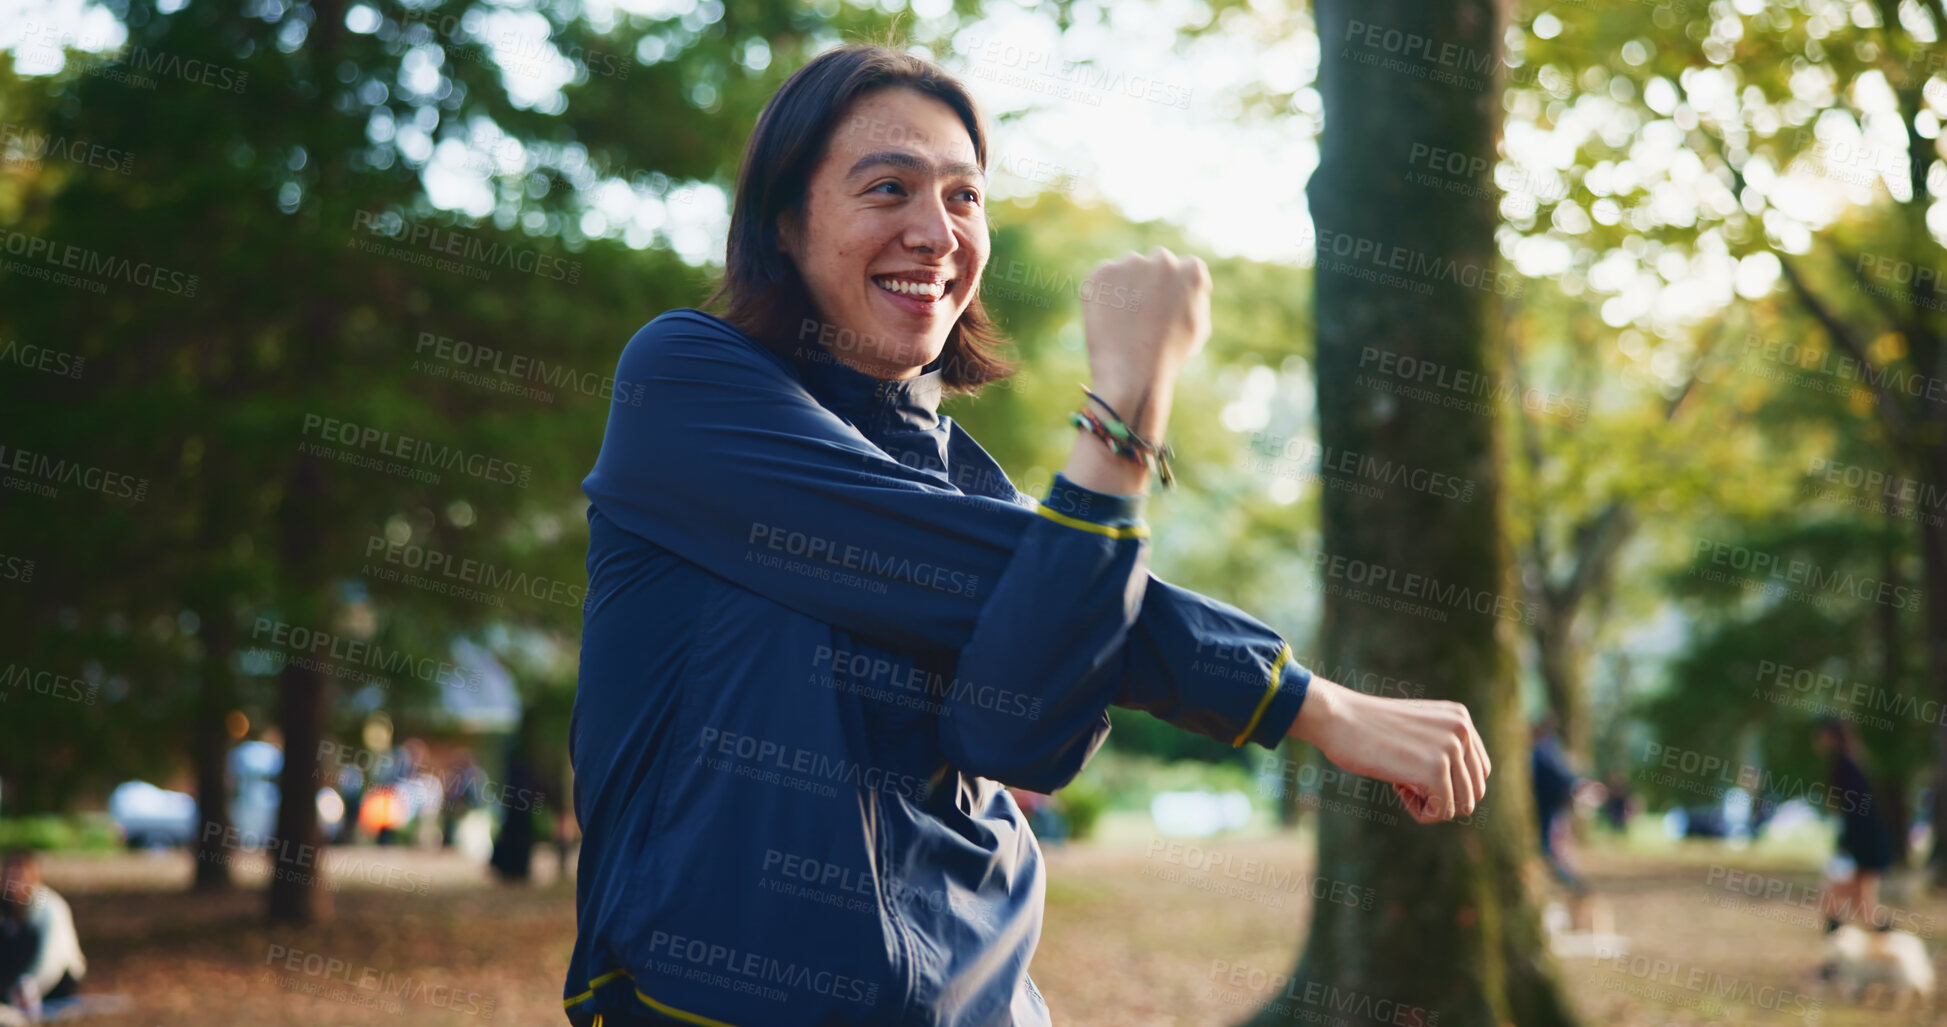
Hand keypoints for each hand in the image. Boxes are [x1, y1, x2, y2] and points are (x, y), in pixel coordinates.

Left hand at [1080, 246, 1210, 439]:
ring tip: (1125, 323)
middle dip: (1150, 283)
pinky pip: (1103, 279)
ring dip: (1126, 287)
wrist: (1132, 374)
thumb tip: (1185, 279)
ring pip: (1128, 269)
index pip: (1185, 268)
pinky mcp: (1102, 273)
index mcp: (1192, 270)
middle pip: (1156, 263)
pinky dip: (1103, 295)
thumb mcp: (1198, 327)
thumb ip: (1195, 296)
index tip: (1164, 310)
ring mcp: (1131, 263)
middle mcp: (1163, 260)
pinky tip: (1109, 320)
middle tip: (1142, 316)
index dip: (1173, 291)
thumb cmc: (1169, 356)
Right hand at [1288, 676, 1490, 823]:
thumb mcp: (1415, 730)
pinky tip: (1398, 790)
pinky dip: (1422, 812)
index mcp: (1460, 717)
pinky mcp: (1436, 769)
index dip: (1449, 785)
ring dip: (1432, 806)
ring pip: (1463, 805)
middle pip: (1474, 791)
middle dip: (1442, 798)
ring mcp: (1451, 748)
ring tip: (1402, 786)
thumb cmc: (1365, 728)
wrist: (1337, 718)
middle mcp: (1462, 729)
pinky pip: (1443, 811)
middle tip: (1407, 784)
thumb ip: (1441, 748)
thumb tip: (1462, 793)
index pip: (1479, 771)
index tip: (1415, 774)